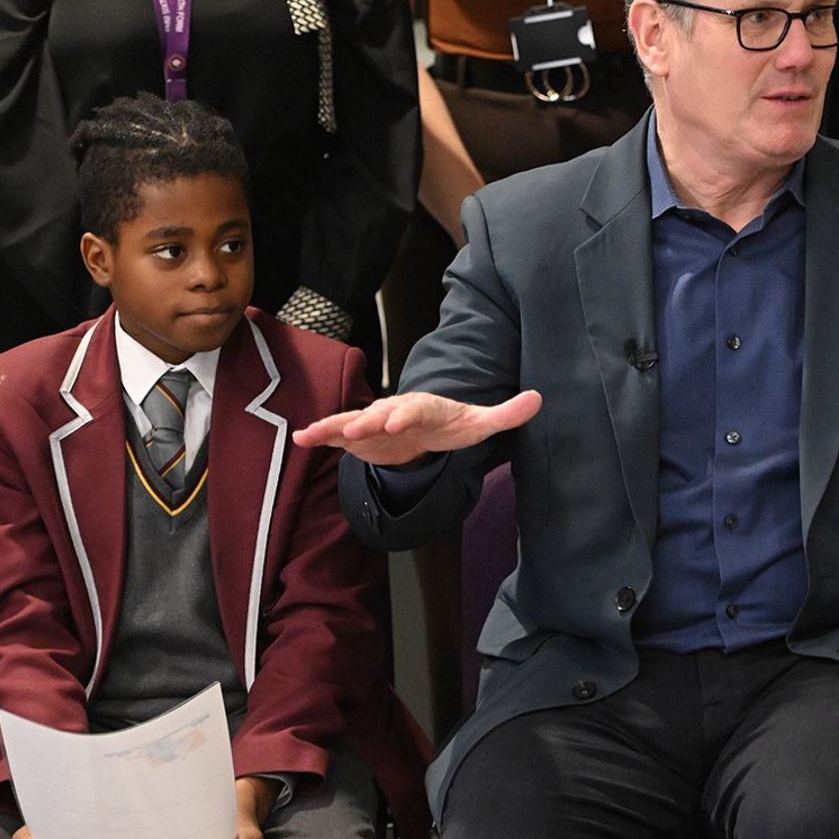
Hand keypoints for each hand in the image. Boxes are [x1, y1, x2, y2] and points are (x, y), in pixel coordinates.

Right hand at [292, 388, 541, 464]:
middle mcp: (396, 410)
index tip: (398, 422)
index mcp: (425, 407)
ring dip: (335, 427)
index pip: (417, 409)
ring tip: (311, 434)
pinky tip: (300, 440)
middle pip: (381, 414)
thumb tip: (538, 398)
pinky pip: (339, 433)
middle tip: (359, 430)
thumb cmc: (454, 424)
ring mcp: (375, 422)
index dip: (407, 414)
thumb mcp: (481, 422)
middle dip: (370, 422)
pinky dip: (320, 435)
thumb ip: (506, 414)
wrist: (429, 426)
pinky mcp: (360, 436)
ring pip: (354, 422)